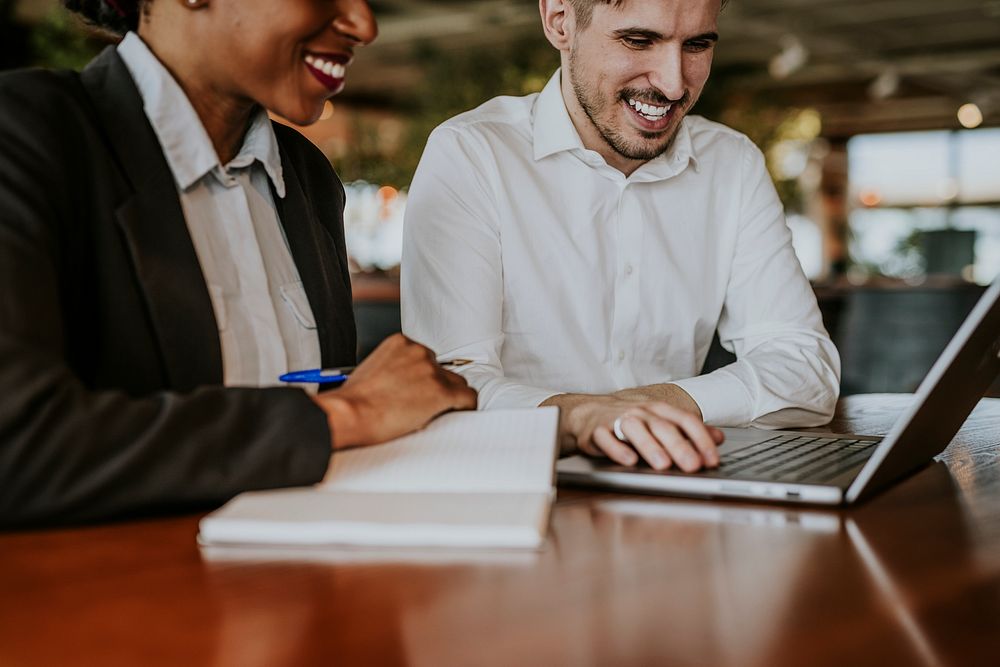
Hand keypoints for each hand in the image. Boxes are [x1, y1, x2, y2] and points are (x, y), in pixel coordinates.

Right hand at [312, 334, 476, 448]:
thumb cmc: (354, 400)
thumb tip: (407, 384)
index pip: (426, 358)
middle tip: (422, 404)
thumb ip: (394, 369)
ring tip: (433, 413)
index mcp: (401, 343)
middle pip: (442, 370)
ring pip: (457, 383)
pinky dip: (466, 406)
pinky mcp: (441, 392)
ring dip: (448, 397)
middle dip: (435, 386)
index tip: (419, 389)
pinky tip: (460, 413)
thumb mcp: (372, 370)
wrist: (350, 413)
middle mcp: (419, 352)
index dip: (424, 377)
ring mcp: (431, 371)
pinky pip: (468, 397)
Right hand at [542, 394, 723, 471]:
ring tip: (663, 465)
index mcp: (660, 410)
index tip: (712, 460)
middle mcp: (641, 413)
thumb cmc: (630, 419)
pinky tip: (628, 461)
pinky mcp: (597, 432)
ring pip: (635, 430)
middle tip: (693, 465)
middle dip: (679, 446)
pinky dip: (617, 450)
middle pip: (662, 427)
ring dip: (650, 447)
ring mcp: (618, 420)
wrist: (588, 413)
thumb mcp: (661, 421)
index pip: (685, 421)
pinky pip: (607, 439)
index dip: (700, 440)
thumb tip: (719, 438)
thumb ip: (689, 430)